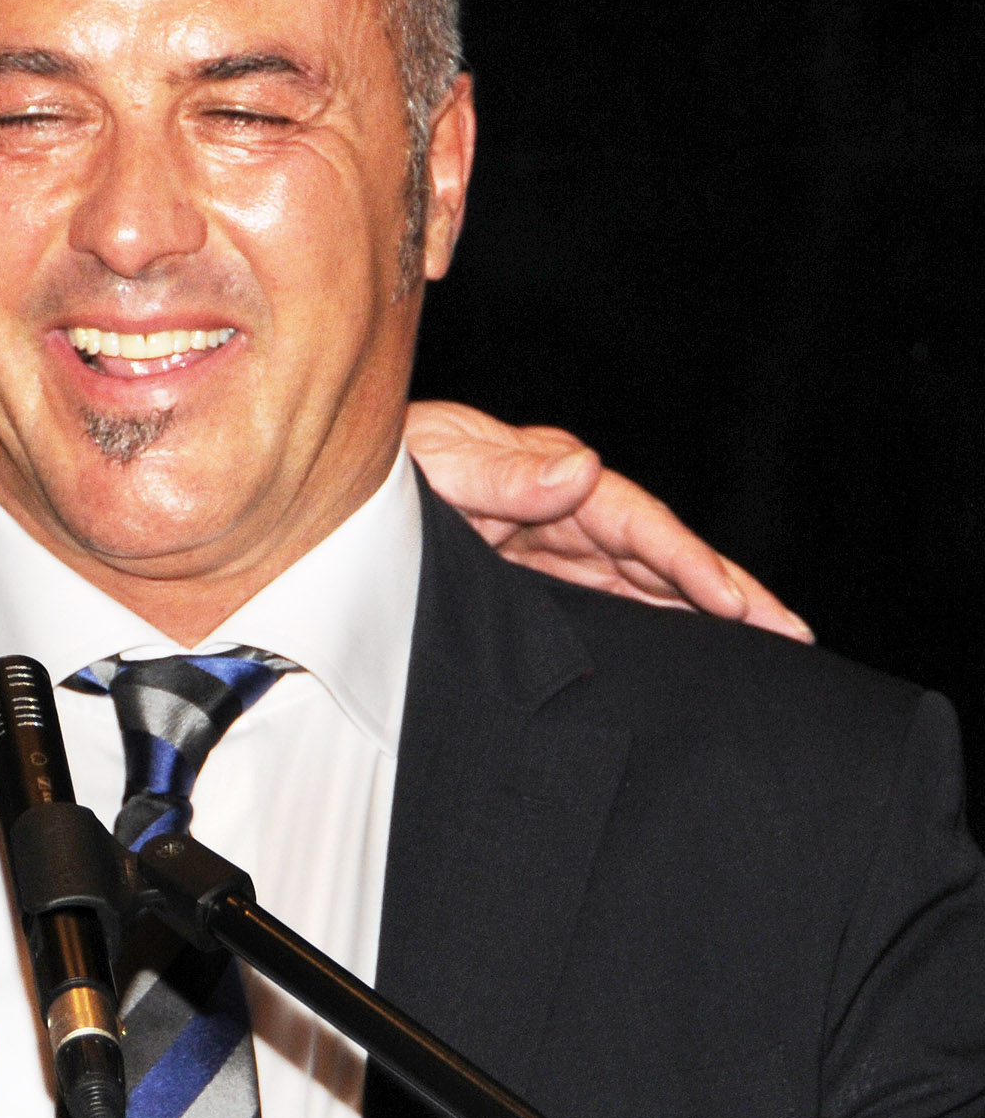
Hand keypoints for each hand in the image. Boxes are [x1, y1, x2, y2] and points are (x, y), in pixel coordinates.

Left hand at [403, 399, 810, 642]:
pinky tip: (683, 658)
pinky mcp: (525, 580)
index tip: (732, 599)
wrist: (326, 502)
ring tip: (764, 654)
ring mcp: (546, 547)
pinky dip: (646, 627)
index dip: (685, 559)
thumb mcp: (432, 460)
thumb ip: (502, 473)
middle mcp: (558, 509)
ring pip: (639, 585)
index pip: (634, 521)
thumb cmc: (375, 470)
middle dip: (725, 592)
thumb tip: (582, 470)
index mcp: (546, 474)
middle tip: (792, 636)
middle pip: (656, 556)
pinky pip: (599, 604)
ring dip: (698, 616)